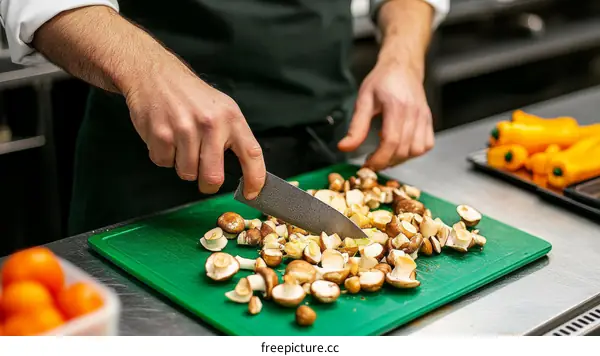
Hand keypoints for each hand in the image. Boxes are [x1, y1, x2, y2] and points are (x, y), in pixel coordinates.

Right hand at [123, 57, 265, 198]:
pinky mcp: (160, 134)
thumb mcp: (222, 109)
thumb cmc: (191, 96)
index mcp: (231, 118)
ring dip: (183, 166)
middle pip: (213, 176)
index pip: (251, 154)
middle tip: (205, 179)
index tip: (251, 193)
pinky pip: (164, 163)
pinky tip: (166, 137)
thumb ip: (233, 137)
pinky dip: (164, 156)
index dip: (254, 179)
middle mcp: (210, 123)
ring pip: (186, 173)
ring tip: (181, 144)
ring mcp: (184, 129)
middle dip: (208, 184)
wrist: (154, 74)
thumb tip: (245, 172)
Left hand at [337, 58, 433, 170]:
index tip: (367, 165)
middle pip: (403, 149)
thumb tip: (344, 147)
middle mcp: (414, 113)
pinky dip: (413, 152)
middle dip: (386, 161)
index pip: (391, 140)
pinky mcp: (429, 120)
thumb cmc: (382, 81)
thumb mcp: (363, 100)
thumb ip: (356, 126)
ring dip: (400, 159)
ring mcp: (424, 117)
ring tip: (385, 154)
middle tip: (372, 162)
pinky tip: (400, 147)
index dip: (379, 158)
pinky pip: (426, 145)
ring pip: (416, 150)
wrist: (402, 66)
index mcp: (396, 106)